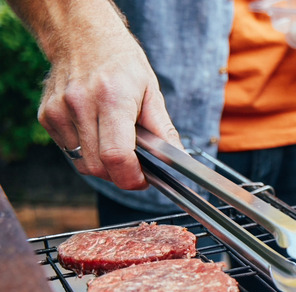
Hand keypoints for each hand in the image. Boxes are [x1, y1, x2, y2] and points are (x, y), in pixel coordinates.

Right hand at [7, 0, 182, 189]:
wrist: (82, 37)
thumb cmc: (121, 64)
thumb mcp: (151, 92)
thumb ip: (163, 129)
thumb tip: (179, 158)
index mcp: (112, 99)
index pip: (117, 155)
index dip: (131, 177)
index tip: (143, 180)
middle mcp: (80, 105)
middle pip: (98, 166)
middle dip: (120, 174)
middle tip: (134, 164)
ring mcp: (59, 112)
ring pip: (82, 164)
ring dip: (103, 164)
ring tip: (115, 141)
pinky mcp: (46, 117)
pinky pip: (69, 152)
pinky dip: (86, 152)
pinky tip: (96, 132)